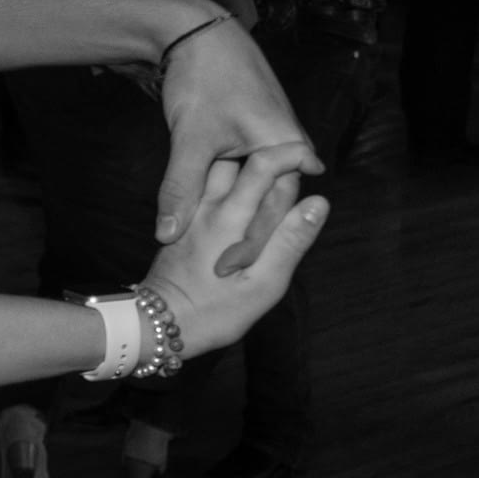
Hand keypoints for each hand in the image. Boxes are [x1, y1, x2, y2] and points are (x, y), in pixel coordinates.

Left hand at [142, 144, 326, 355]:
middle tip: (293, 176)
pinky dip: (227, 184)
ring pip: (219, 170)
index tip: (315, 166)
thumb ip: (291, 239)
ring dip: (244, 168)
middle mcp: (208, 206)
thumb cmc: (217, 311)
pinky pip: (205, 188)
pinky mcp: (183, 222)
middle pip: (240, 160)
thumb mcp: (265, 283)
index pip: (264, 163)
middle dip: (270, 157)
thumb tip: (317, 201)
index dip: (293, 155)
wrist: (160, 323)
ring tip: (268, 189)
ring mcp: (192, 212)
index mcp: (231, 217)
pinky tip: (242, 203)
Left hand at [154, 12, 318, 268]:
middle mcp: (288, 146)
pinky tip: (207, 219)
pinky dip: (229, 196)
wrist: (199, 34)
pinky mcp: (255, 136)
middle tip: (218, 274)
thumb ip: (180, 189)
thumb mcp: (190, 140)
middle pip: (269, 204)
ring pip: (257, 191)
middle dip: (245, 238)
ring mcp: (273, 140)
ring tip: (212, 255)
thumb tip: (167, 235)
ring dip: (237, 218)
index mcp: (286, 148)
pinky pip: (247, 175)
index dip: (248, 245)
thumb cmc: (203, 81)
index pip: (274, 211)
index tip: (224, 274)